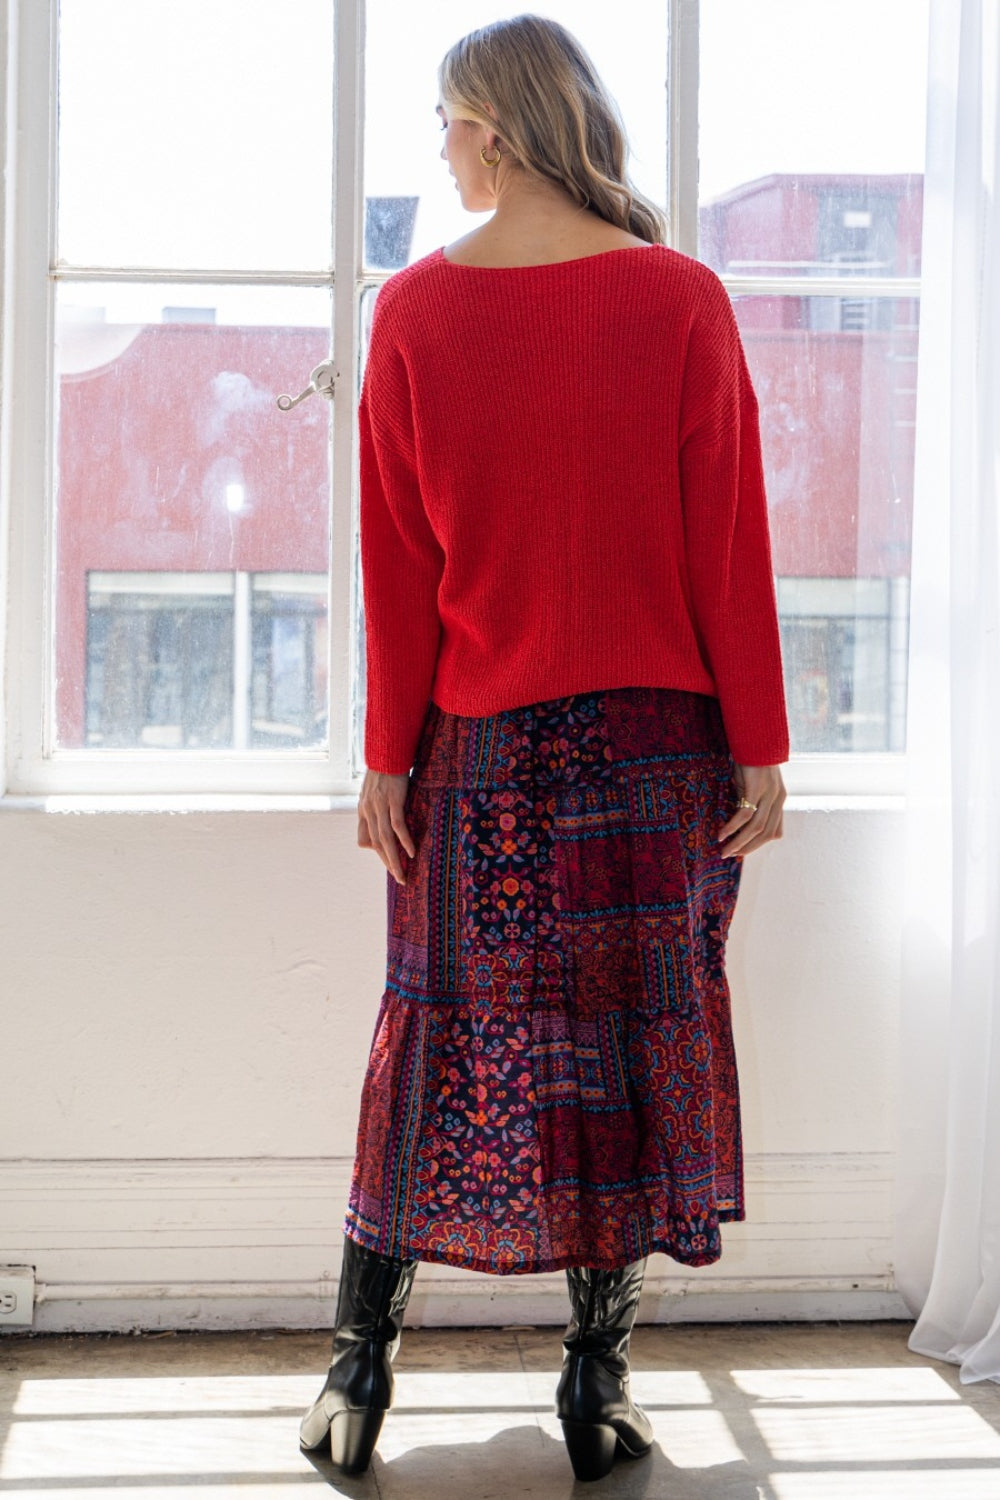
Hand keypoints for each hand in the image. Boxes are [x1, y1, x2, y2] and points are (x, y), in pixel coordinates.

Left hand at [358, 769, 416, 884]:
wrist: (388, 752)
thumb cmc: (384, 771)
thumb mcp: (373, 791)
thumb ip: (374, 807)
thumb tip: (382, 822)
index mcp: (363, 809)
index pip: (365, 839)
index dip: (376, 852)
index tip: (389, 861)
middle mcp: (368, 810)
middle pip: (376, 844)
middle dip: (387, 863)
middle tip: (400, 878)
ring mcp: (380, 805)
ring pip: (385, 839)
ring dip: (394, 859)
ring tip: (402, 874)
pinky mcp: (393, 799)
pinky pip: (397, 825)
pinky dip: (404, 840)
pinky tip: (411, 852)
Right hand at [717, 763, 785, 858]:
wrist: (753, 735)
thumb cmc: (749, 757)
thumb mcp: (753, 782)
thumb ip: (751, 798)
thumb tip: (739, 817)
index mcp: (779, 798)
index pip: (774, 831)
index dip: (758, 844)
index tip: (742, 851)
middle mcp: (778, 798)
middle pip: (766, 834)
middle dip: (747, 848)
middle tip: (730, 855)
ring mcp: (769, 794)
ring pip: (756, 828)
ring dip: (739, 842)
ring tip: (724, 850)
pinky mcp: (756, 788)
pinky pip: (745, 815)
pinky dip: (732, 827)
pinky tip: (721, 834)